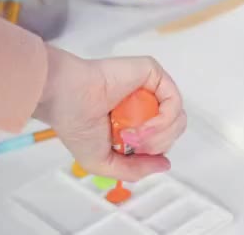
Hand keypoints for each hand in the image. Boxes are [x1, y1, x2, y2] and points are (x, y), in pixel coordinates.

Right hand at [34, 46, 186, 180]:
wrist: (65, 97)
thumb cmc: (75, 124)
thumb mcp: (104, 163)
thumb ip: (135, 170)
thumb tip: (165, 164)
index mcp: (135, 121)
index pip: (163, 140)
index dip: (153, 152)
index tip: (130, 152)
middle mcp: (144, 104)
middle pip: (174, 131)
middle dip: (155, 145)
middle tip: (129, 141)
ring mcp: (150, 88)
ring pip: (178, 119)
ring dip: (158, 136)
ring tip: (132, 135)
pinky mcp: (152, 73)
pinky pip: (174, 102)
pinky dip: (162, 121)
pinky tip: (141, 126)